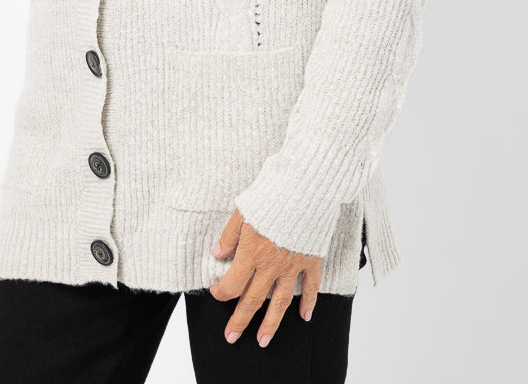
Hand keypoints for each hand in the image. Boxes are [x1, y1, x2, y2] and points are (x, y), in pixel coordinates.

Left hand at [208, 208, 321, 346]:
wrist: (305, 187)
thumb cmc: (271, 195)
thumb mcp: (242, 210)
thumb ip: (229, 235)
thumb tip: (217, 254)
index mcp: (251, 253)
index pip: (232, 283)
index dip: (221, 292)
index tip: (216, 292)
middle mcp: (271, 265)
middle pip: (252, 300)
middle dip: (240, 320)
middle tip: (231, 336)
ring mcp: (293, 265)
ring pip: (280, 302)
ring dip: (270, 323)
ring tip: (263, 340)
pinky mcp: (311, 259)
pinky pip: (309, 286)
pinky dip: (307, 302)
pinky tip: (304, 316)